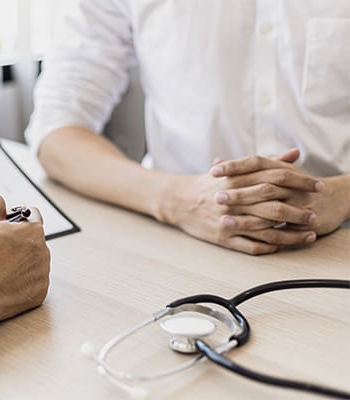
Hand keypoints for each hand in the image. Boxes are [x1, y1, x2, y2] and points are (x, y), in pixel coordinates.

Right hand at [0, 196, 50, 324]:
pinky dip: (19, 280)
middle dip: (16, 240)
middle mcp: (43, 253)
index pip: (32, 214)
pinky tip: (2, 281)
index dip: (15, 216)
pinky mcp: (37, 295)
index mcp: (33, 232)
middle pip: (32, 239)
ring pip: (31, 261)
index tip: (4, 223)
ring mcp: (42, 275)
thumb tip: (0, 204)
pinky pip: (30, 282)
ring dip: (18, 260)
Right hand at [164, 150, 322, 254]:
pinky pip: (250, 245)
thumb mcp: (235, 169)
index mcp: (238, 179)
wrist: (178, 200)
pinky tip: (281, 246)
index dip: (300, 182)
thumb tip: (294, 153)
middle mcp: (234, 199)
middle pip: (274, 205)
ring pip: (266, 230)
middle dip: (298, 211)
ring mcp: (229, 220)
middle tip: (314, 214)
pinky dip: (268, 247)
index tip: (317, 186)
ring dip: (290, 235)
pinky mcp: (223, 237)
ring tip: (307, 236)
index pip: (276, 178)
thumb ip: (267, 161)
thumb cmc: (209, 184)